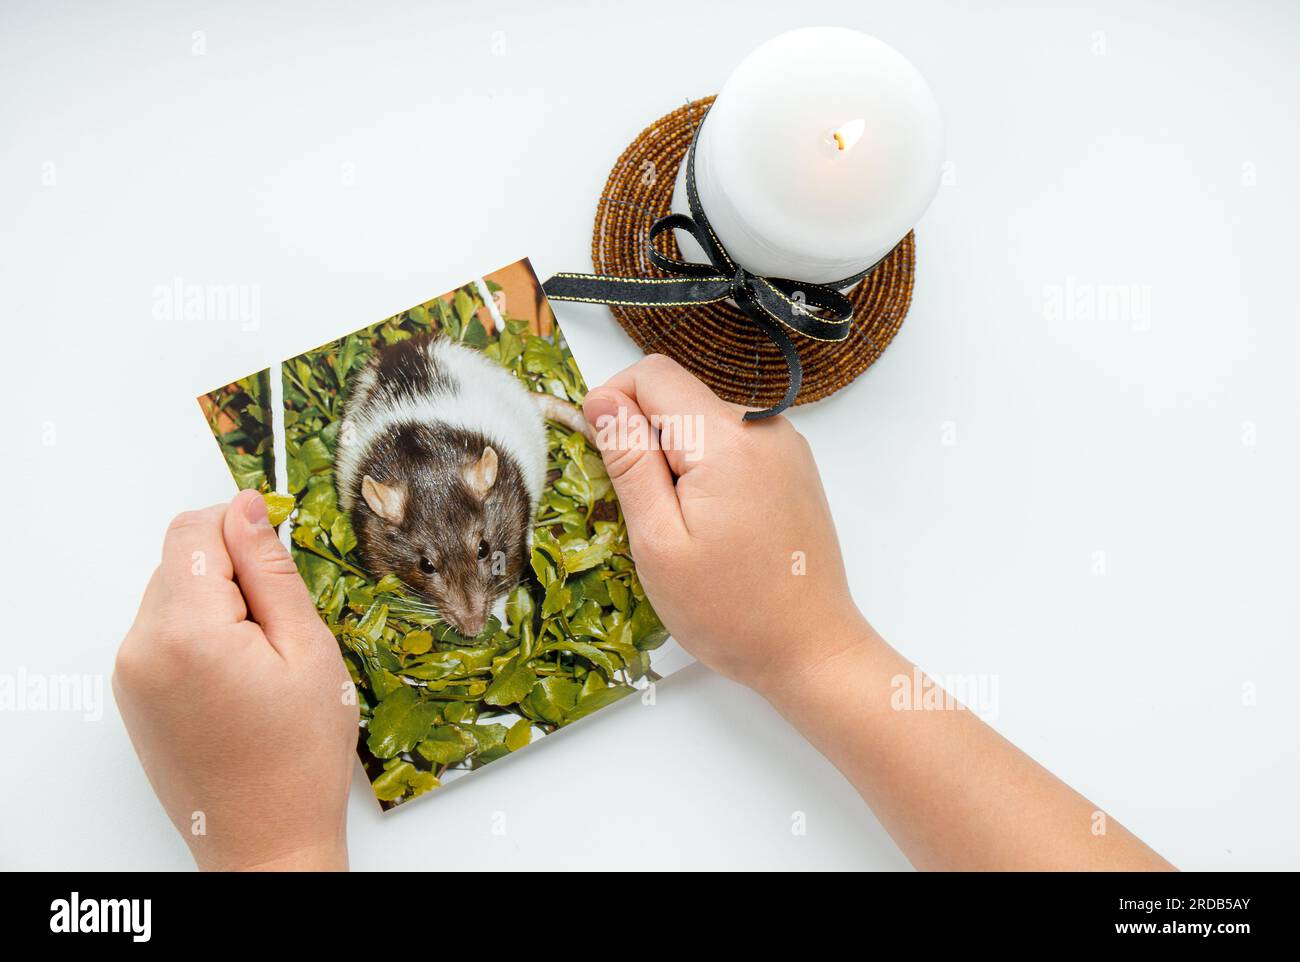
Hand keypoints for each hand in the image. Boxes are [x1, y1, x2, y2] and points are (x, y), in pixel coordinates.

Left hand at [114, 490, 357, 870]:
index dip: (239, 524)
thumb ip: (272, 572)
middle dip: (233, 568)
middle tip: (283, 622)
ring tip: (263, 657)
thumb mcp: (307, 650)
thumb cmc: (299, 756)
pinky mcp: (132, 693)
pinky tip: (240, 675)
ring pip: (172, 593)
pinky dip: (201, 631)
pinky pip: (163, 631)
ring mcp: (130, 673)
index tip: (278, 545)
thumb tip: (246, 510)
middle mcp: (142, 647)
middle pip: (180, 559)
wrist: (264, 840)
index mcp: (188, 631)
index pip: (194, 531)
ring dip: (218, 601)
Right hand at [582, 354, 869, 697]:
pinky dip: (707, 474)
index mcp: (727, 440)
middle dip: (647, 443)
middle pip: (678, 398)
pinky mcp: (792, 467)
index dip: (613, 406)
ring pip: (702, 423)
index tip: (605, 462)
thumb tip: (601, 399)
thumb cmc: (732, 611)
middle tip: (648, 516)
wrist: (811, 649)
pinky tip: (713, 528)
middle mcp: (763, 428)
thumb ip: (629, 461)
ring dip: (677, 463)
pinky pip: (731, 446)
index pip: (651, 374)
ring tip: (686, 531)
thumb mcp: (658, 541)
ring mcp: (784, 446)